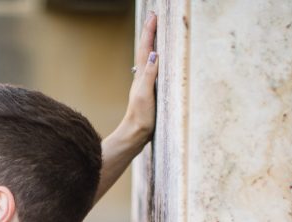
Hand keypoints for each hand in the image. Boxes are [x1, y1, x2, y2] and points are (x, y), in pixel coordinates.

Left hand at [123, 12, 158, 146]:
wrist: (135, 135)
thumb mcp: (145, 95)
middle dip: (149, 32)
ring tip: (154, 31)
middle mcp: (142, 77)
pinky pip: (152, 68)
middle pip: (145, 49)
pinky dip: (154, 58)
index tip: (154, 16)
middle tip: (153, 16)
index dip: (149, 32)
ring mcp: (145, 84)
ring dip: (150, 42)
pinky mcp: (149, 91)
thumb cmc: (141, 117)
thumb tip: (154, 54)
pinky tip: (156, 59)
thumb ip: (149, 74)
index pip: (146, 48)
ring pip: (147, 58)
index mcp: (142, 76)